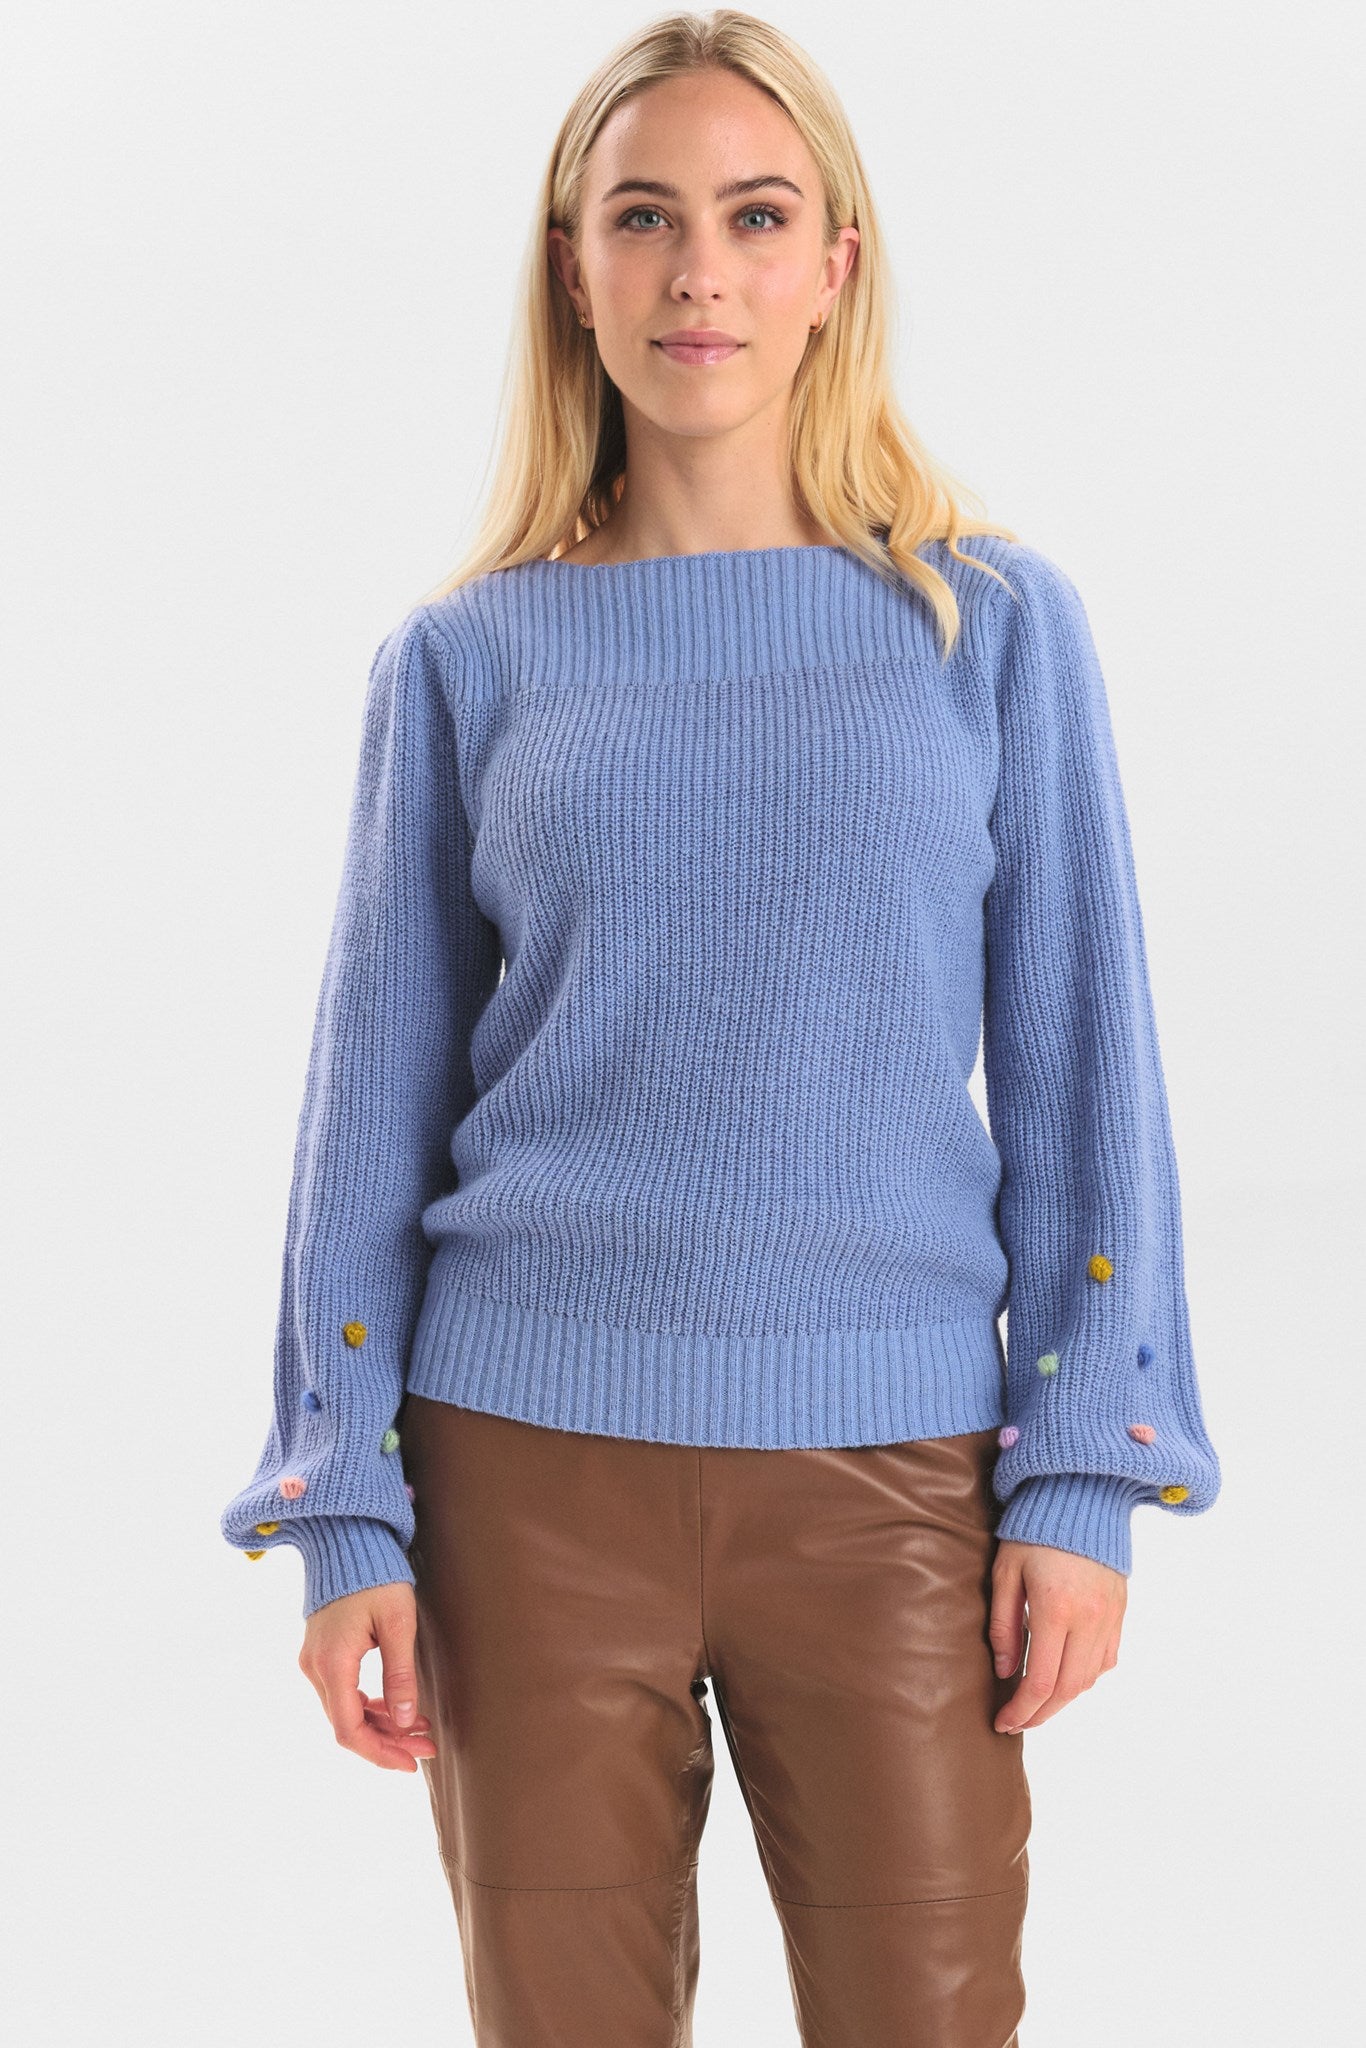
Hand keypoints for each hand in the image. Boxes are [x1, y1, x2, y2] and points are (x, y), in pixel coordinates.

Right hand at [298, 1581, 438, 1770]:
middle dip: (388, 1741)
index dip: (379, 1753)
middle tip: (428, 1746)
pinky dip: (369, 1705)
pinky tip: (398, 1708)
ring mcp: (314, 1661)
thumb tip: (407, 1722)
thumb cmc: (377, 1575)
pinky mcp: (321, 1653)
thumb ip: (400, 1674)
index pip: (348, 1729)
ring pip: (345, 1711)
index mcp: (333, 1662)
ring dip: (381, 1725)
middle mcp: (315, 1667)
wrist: (348, 1539)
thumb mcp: (398, 1623)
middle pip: (346, 1725)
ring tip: (421, 1728)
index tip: (411, 1763)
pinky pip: (343, 1692)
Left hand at [989, 1540, 1125, 1733]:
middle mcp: (1090, 1619)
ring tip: (1037, 1702)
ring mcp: (1110, 1616)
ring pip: (1090, 1679)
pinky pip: (1107, 1659)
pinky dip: (1086, 1676)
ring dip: (1064, 1699)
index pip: (1041, 1682)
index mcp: (1056, 1609)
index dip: (1021, 1710)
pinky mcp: (1121, 1611)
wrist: (1081, 1495)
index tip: (1002, 1722)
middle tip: (1017, 1721)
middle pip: (1068, 1690)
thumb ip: (1004, 1625)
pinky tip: (1065, 1675)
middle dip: (1041, 1714)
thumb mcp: (1006, 1572)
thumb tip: (1005, 1672)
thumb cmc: (1033, 1530)